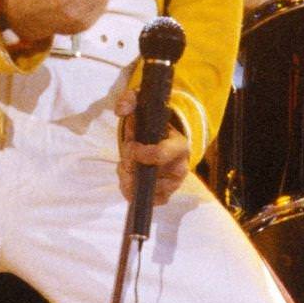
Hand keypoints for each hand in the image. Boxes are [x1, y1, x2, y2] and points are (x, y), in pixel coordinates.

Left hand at [116, 89, 190, 204]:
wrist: (161, 138)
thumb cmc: (151, 122)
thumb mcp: (142, 104)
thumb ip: (129, 100)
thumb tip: (122, 110)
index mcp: (180, 145)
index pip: (159, 155)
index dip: (138, 153)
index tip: (129, 146)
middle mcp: (181, 167)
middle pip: (150, 177)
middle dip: (129, 167)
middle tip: (124, 158)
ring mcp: (174, 184)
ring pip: (146, 191)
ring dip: (127, 180)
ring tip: (126, 167)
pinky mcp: (166, 195)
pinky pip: (146, 202)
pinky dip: (131, 192)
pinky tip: (128, 178)